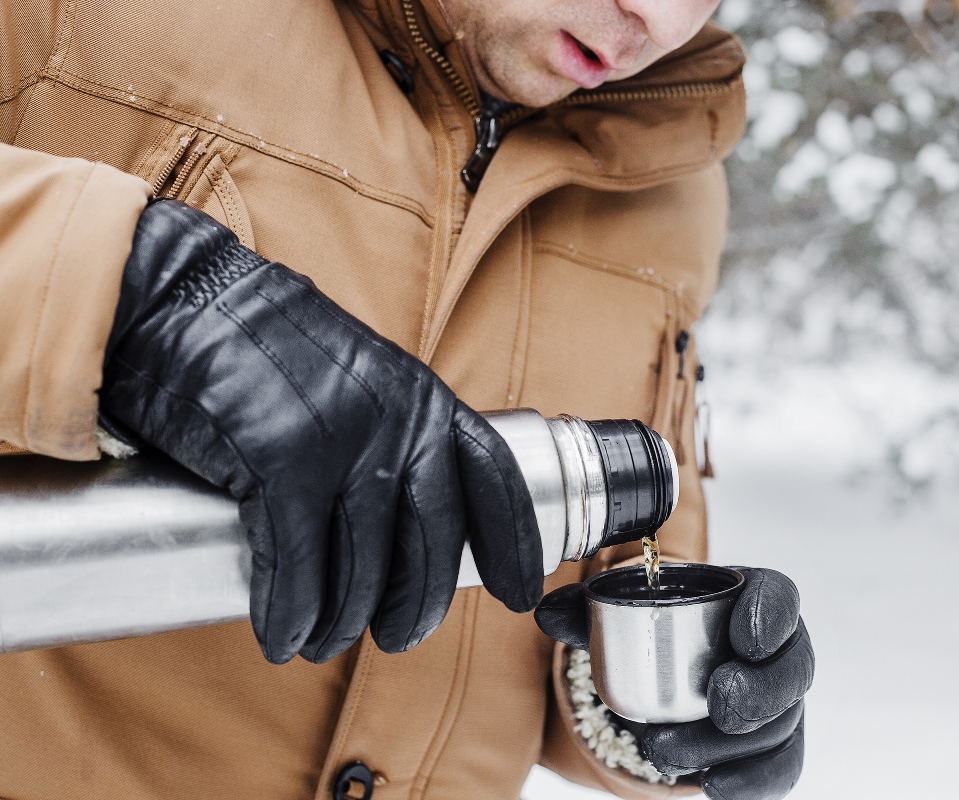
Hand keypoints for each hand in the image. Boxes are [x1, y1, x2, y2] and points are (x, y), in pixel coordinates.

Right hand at [100, 199, 543, 663]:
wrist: (183, 300)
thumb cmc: (266, 347)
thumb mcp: (362, 376)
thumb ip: (395, 431)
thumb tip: (406, 517)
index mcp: (426, 398)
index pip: (494, 480)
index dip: (514, 543)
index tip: (520, 593)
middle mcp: (399, 421)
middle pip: (431, 544)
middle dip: (418, 606)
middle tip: (397, 637)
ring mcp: (345, 441)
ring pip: (364, 569)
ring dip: (342, 623)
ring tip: (321, 641)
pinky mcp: (282, 462)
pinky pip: (298, 569)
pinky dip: (288, 615)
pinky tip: (280, 636)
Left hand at [536, 567, 811, 799]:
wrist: (667, 677)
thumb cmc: (657, 631)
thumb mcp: (622, 612)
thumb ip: (586, 608)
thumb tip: (548, 613)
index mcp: (751, 598)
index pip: (780, 596)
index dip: (771, 615)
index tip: (743, 637)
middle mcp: (777, 650)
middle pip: (794, 668)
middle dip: (760, 689)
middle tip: (718, 701)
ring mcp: (782, 703)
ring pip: (780, 726)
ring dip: (726, 744)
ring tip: (664, 750)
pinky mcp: (775, 748)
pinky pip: (780, 770)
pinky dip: (751, 782)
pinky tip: (714, 788)